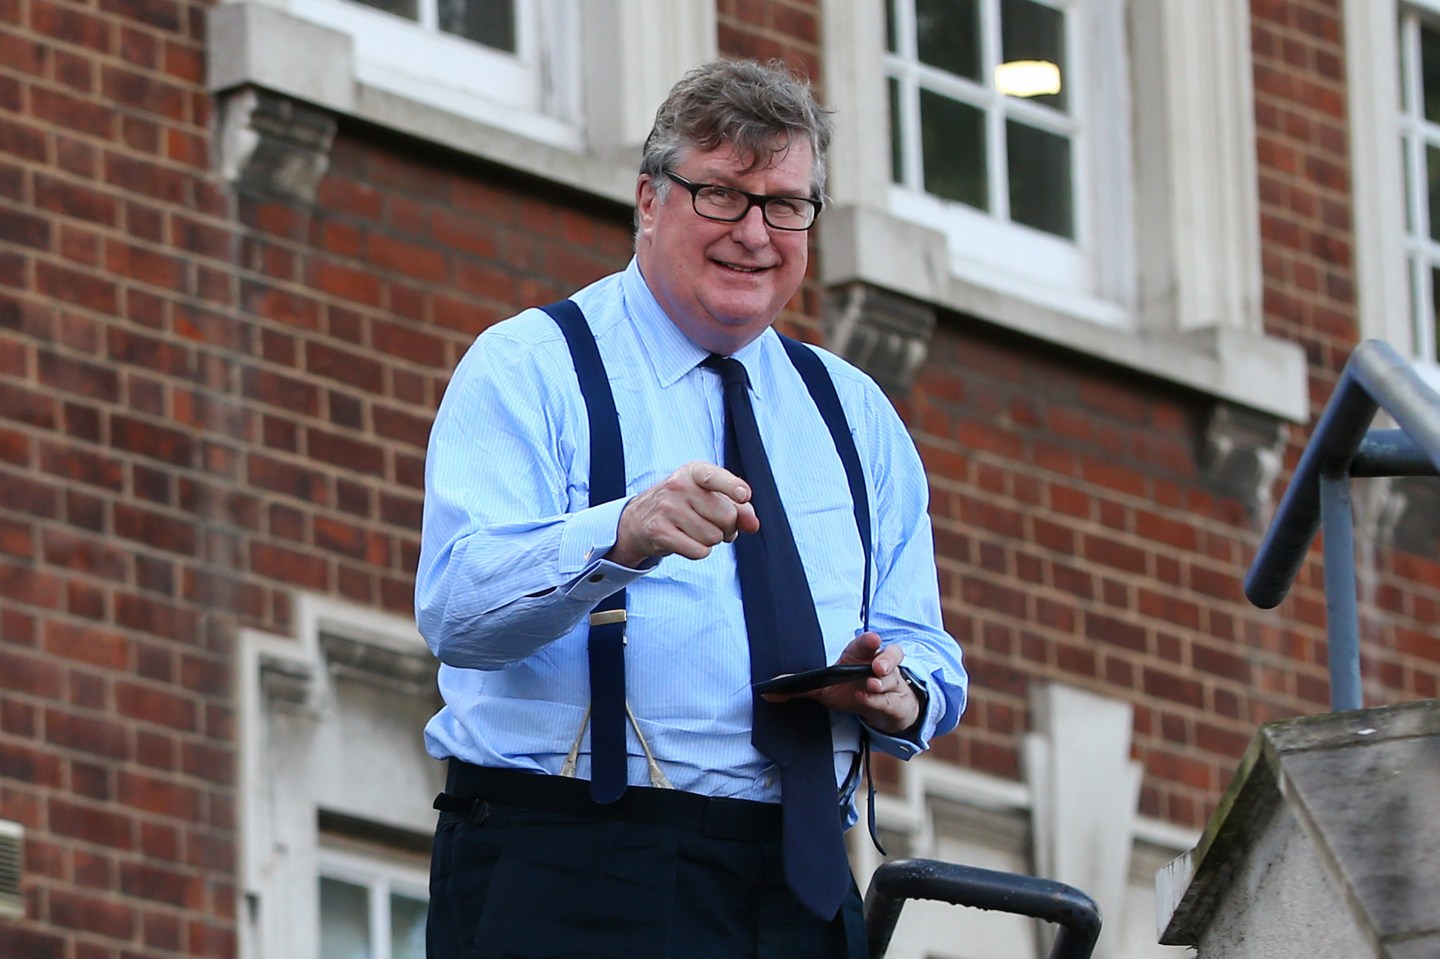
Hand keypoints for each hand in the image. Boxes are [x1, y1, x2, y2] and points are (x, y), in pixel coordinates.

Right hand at [606, 461, 760, 566]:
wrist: (640, 519)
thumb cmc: (685, 505)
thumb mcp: (710, 497)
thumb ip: (738, 508)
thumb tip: (753, 524)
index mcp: (694, 472)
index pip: (716, 477)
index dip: (733, 487)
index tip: (744, 495)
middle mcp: (678, 485)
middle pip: (726, 517)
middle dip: (727, 527)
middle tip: (713, 524)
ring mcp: (666, 508)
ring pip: (713, 537)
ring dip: (711, 540)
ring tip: (696, 531)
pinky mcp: (659, 531)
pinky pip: (699, 551)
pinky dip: (699, 551)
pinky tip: (686, 541)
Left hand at [761, 632, 922, 734]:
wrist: (878, 710)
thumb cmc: (851, 690)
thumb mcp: (823, 689)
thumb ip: (798, 688)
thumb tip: (766, 692)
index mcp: (861, 656)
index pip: (868, 643)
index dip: (870, 641)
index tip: (872, 640)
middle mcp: (879, 667)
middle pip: (891, 655)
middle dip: (885, 660)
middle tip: (876, 667)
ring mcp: (891, 685)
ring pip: (893, 680)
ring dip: (882, 684)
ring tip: (870, 686)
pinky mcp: (895, 705)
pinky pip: (892, 702)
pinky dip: (882, 703)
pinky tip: (870, 702)